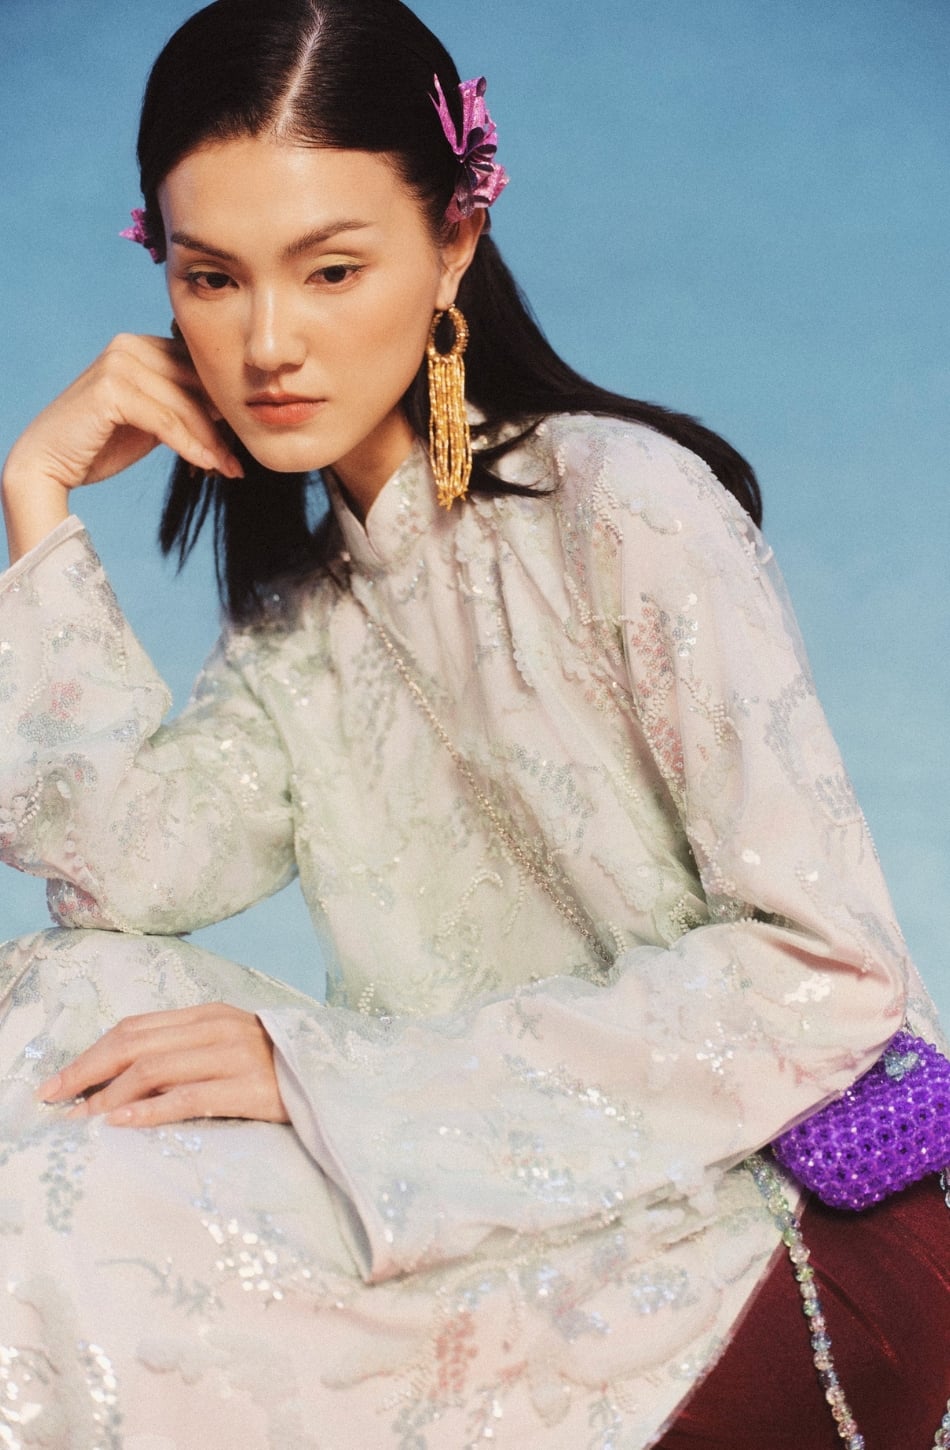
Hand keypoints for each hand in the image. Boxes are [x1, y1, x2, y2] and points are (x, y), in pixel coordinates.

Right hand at [2, 332, 242, 562]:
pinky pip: (165, 420)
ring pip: (183, 404)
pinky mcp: (111, 389)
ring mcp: (118, 363)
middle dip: (222, 423)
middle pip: (195, 383)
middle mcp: (129, 345)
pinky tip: (208, 464)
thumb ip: (179, 405)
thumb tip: (227, 412)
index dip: (221, 402)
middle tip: (240, 458)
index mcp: (140, 345)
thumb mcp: (150, 419)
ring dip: (211, 441)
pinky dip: (190, 444)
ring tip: (229, 468)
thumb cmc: (100, 442)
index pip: (196, 368)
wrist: (50, 462)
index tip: (243, 437)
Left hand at [35, 1004, 289, 1128]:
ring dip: (108, 1096)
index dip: (90, 1054)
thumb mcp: (229, 1048)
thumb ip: (186, 1053)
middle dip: (86, 1072)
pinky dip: (149, 1109)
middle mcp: (218, 1027)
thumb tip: (123, 1081)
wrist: (340, 1081)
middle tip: (54, 1100)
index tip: (58, 1084)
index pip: (134, 1028)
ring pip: (154, 1068)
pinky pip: (188, 1096)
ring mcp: (236, 1055)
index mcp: (209, 1014)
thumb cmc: (279, 1071)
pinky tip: (122, 1123)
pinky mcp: (250, 1088)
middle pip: (134, 1044)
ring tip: (82, 1121)